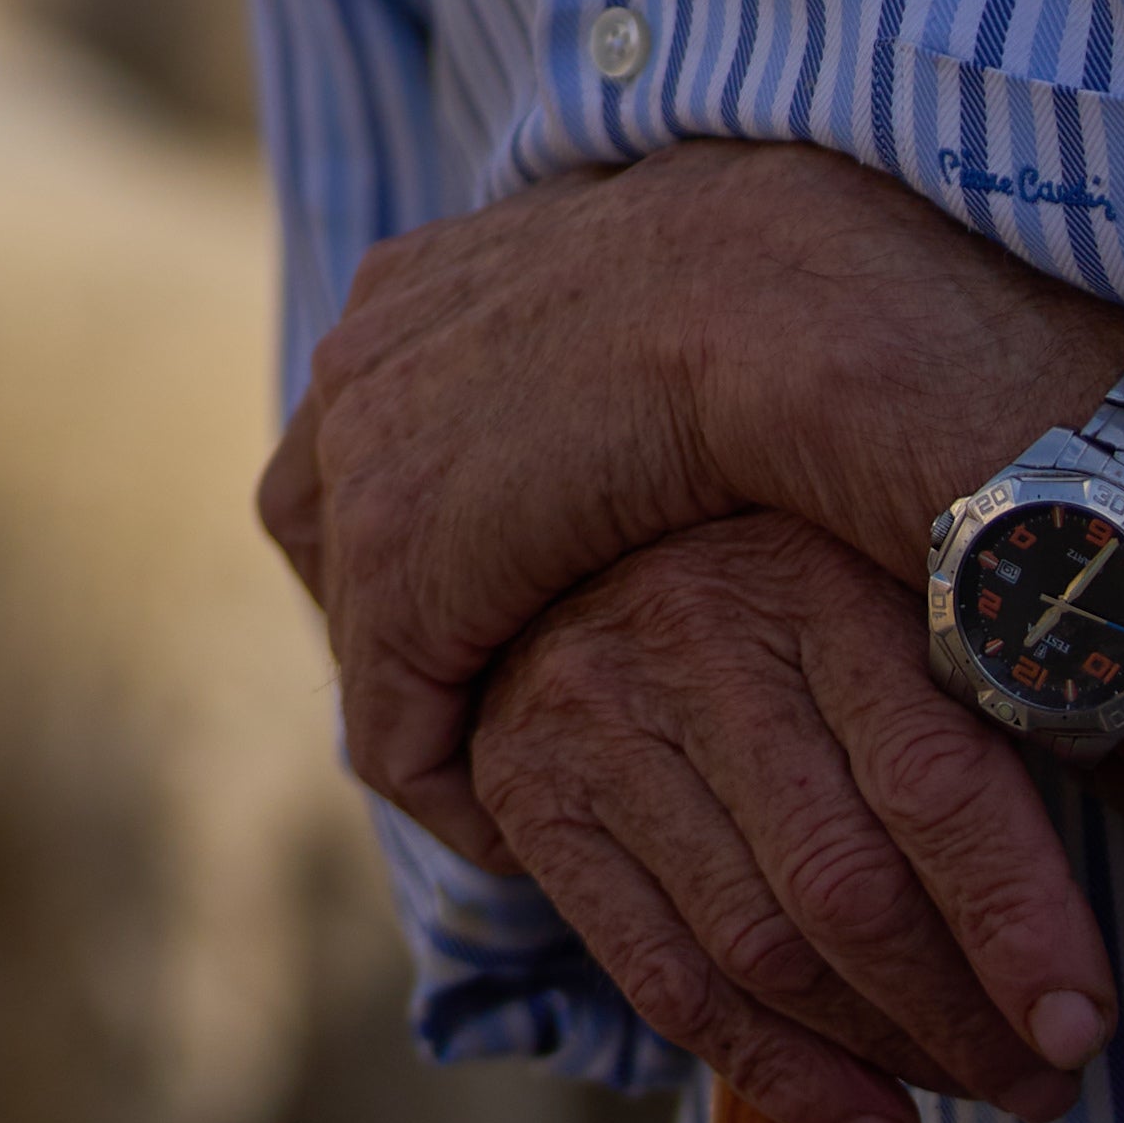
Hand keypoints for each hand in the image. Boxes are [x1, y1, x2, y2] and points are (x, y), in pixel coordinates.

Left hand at [261, 138, 1123, 852]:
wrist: (776, 294)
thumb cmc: (792, 288)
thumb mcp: (681, 300)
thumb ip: (630, 348)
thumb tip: (663, 395)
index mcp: (425, 281)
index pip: (377, 420)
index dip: (442, 522)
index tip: (526, 591)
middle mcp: (367, 357)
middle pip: (330, 517)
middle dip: (408, 607)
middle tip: (512, 689)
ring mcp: (363, 469)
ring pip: (363, 630)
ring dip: (438, 700)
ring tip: (537, 770)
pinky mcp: (399, 586)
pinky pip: (397, 738)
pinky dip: (463, 799)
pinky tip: (543, 841)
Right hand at [466, 513, 1117, 1122]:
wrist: (578, 521)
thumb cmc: (805, 570)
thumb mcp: (904, 572)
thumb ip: (997, 677)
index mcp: (815, 575)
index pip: (933, 782)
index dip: (1019, 921)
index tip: (1088, 1026)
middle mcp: (691, 637)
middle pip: (846, 886)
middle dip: (966, 1016)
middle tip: (1054, 1084)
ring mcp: (596, 721)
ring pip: (761, 948)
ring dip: (891, 1057)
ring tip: (987, 1097)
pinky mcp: (532, 797)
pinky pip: (666, 981)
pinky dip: (780, 1077)